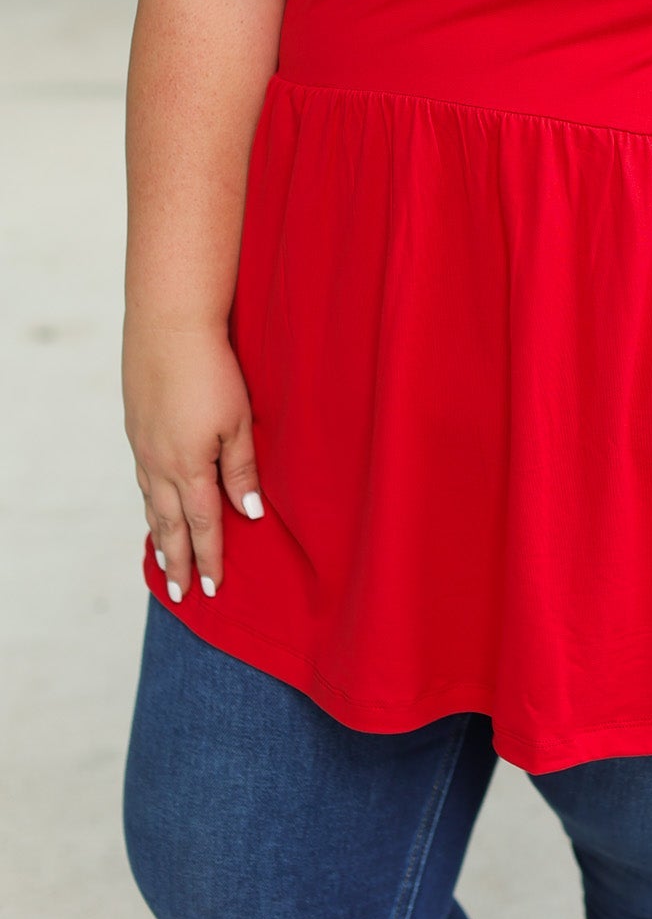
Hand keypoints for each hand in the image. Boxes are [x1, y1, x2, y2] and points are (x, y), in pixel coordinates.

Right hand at [122, 320, 264, 603]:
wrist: (168, 325)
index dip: (209, 558)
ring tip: (164, 557)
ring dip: (159, 534)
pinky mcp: (136, 427)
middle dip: (176, 560)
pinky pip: (141, 478)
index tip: (209, 588)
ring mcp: (143, 446)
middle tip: (179, 593)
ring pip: (150, 502)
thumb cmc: (212, 370)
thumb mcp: (238, 422)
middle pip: (169, 524)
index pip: (203, 526)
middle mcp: (159, 464)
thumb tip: (248, 513)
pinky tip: (152, 502)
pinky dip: (147, 501)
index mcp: (188, 468)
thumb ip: (241, 470)